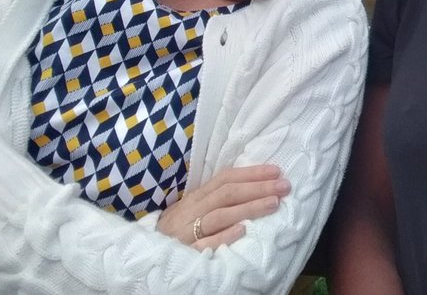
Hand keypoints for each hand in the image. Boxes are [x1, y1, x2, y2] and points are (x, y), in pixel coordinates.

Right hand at [156, 164, 289, 250]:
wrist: (142, 256)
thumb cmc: (175, 231)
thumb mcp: (191, 210)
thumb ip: (214, 198)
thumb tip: (251, 186)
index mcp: (195, 198)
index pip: (225, 179)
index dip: (251, 173)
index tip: (276, 171)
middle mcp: (191, 211)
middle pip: (226, 194)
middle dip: (257, 188)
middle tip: (284, 186)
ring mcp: (187, 232)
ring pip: (219, 215)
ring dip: (248, 207)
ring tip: (274, 204)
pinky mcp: (184, 253)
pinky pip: (204, 244)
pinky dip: (224, 235)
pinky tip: (243, 230)